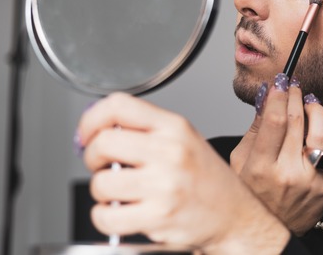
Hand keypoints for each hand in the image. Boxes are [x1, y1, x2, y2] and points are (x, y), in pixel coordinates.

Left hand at [78, 93, 289, 253]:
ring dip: (102, 192)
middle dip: (93, 157)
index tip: (88, 134)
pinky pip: (106, 216)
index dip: (92, 120)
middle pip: (103, 143)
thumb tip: (97, 129)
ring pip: (101, 183)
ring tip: (121, 193)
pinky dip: (105, 218)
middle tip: (105, 166)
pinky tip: (122, 213)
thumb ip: (146, 130)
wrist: (234, 215)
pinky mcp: (159, 216)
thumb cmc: (205, 179)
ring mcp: (165, 184)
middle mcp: (171, 151)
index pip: (118, 106)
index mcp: (175, 127)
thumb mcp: (184, 139)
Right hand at [230, 73, 322, 235]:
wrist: (273, 230)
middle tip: (293, 86)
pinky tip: (316, 133)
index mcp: (261, 169)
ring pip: (322, 132)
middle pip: (298, 121)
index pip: (274, 121)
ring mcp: (312, 181)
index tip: (280, 82)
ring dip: (316, 110)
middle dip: (296, 96)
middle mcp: (288, 174)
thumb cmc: (254, 195)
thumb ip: (255, 130)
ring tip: (308, 103)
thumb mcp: (240, 163)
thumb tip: (266, 97)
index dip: (279, 96)